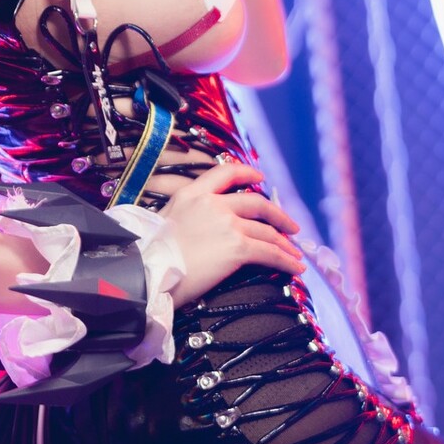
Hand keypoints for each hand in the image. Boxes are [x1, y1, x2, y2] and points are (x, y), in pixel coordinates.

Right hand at [161, 162, 304, 307]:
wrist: (147, 270)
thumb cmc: (148, 253)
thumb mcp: (163, 221)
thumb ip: (185, 216)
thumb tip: (195, 227)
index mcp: (192, 194)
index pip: (225, 172)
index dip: (247, 173)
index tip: (260, 177)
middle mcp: (213, 203)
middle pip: (256, 203)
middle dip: (278, 214)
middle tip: (290, 226)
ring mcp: (227, 224)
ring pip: (266, 230)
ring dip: (285, 243)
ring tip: (295, 254)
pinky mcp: (237, 247)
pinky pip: (269, 252)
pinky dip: (286, 261)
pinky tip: (295, 268)